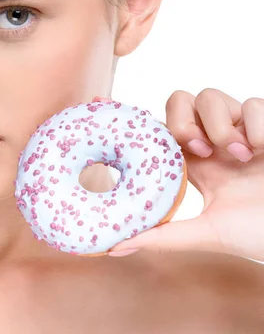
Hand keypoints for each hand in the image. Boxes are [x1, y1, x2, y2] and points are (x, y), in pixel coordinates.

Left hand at [107, 89, 263, 261]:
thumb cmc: (258, 234)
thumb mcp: (205, 233)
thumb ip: (163, 237)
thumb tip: (113, 248)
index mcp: (193, 163)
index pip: (156, 130)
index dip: (129, 114)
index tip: (98, 100)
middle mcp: (212, 142)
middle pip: (179, 100)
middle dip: (183, 120)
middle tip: (199, 150)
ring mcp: (240, 130)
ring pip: (212, 95)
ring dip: (220, 125)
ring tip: (238, 155)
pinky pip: (255, 102)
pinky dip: (257, 125)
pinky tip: (261, 151)